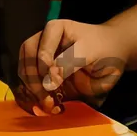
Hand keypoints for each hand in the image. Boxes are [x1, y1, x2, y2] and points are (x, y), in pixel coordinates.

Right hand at [15, 20, 129, 114]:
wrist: (112, 55)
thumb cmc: (105, 51)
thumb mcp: (92, 53)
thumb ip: (70, 63)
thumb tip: (48, 81)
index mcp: (56, 30)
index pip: (42, 49)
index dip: (45, 67)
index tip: (55, 83)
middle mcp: (43, 41)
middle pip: (27, 59)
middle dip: (34, 81)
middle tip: (47, 98)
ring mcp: (40, 57)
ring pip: (24, 71)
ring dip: (32, 91)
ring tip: (47, 104)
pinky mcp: (41, 74)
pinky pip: (27, 84)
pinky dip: (32, 97)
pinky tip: (45, 106)